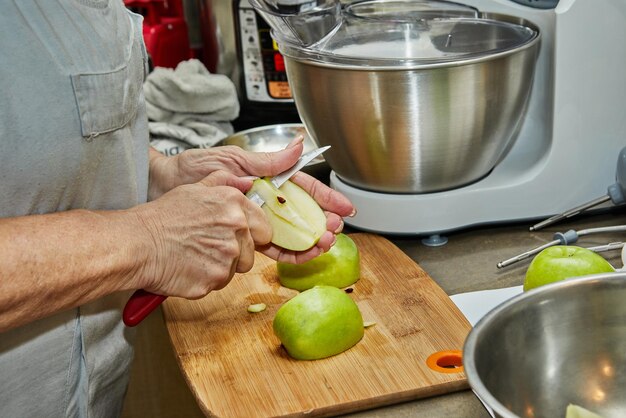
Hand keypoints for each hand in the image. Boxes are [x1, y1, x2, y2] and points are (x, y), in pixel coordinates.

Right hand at [135, 171, 270, 298]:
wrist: (138, 243)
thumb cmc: (164, 216)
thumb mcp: (195, 189)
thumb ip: (225, 183)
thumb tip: (247, 181)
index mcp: (235, 205)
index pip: (264, 228)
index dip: (253, 235)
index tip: (237, 237)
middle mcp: (236, 229)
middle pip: (252, 252)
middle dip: (238, 252)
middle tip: (210, 247)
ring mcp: (228, 256)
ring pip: (237, 269)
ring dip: (222, 266)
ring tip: (197, 255)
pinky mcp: (216, 278)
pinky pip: (219, 283)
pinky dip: (206, 279)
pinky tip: (189, 267)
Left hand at [148, 138, 355, 263]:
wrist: (162, 188)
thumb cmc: (193, 169)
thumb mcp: (233, 160)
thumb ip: (266, 161)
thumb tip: (297, 146)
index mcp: (265, 178)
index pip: (303, 188)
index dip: (326, 198)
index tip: (345, 207)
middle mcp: (264, 200)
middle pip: (302, 213)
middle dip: (322, 221)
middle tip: (335, 229)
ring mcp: (256, 219)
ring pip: (291, 232)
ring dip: (310, 239)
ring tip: (324, 243)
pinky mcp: (245, 236)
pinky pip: (272, 246)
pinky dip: (289, 252)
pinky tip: (303, 254)